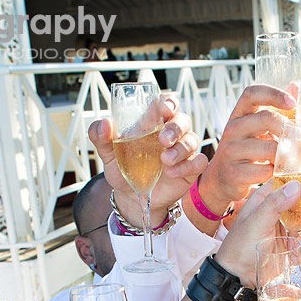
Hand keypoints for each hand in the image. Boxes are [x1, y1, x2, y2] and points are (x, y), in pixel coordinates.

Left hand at [87, 94, 207, 219]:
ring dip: (181, 149)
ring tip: (164, 161)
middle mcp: (170, 134)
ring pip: (193, 139)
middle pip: (183, 120)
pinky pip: (199, 161)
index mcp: (151, 124)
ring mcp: (182, 151)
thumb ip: (101, 138)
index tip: (166, 109)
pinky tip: (172, 173)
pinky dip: (189, 165)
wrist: (130, 197)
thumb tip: (105, 123)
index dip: (169, 102)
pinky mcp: (189, 168)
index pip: (165, 104)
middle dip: (176, 127)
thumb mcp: (107, 155)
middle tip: (163, 140)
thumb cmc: (123, 170)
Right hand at [195, 84, 293, 214]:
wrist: (221, 182)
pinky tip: (280, 173)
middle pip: (266, 118)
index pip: (252, 93)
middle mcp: (232, 129)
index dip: (274, 94)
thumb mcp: (257, 129)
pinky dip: (277, 172)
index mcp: (239, 115)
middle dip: (290, 128)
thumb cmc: (245, 152)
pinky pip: (264, 170)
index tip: (293, 103)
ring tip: (294, 159)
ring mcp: (230, 151)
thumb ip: (277, 110)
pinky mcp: (234, 173)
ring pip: (269, 148)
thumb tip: (296, 86)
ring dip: (287, 154)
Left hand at [213, 177, 300, 288]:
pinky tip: (297, 256)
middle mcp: (281, 210)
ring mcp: (288, 228)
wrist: (239, 276)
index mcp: (268, 198)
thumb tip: (296, 186)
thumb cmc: (239, 247)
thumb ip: (274, 203)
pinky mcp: (293, 244)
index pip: (293, 182)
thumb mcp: (256, 222)